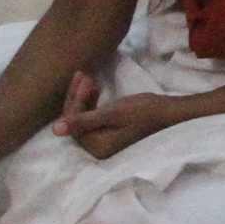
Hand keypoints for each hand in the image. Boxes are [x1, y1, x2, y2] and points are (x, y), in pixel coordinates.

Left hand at [54, 69, 177, 160]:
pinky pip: (93, 119)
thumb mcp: (113, 113)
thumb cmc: (144, 111)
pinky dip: (92, 103)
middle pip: (77, 122)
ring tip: (88, 77)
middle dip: (77, 97)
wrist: (169, 112)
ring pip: (84, 118)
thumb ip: (83, 121)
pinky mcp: (110, 134)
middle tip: (83, 74)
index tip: (84, 77)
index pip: (74, 124)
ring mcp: (104, 142)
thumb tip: (55, 130)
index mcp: (97, 147)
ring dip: (83, 98)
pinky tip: (95, 88)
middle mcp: (98, 149)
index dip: (75, 101)